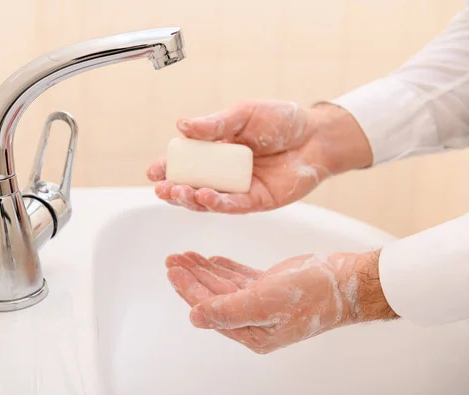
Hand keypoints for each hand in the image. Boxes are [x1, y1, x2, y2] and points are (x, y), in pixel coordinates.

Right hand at [147, 100, 371, 212]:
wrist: (317, 135)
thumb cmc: (281, 121)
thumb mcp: (243, 114)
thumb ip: (215, 123)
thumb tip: (182, 125)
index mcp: (216, 151)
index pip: (186, 163)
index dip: (167, 168)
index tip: (152, 171)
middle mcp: (224, 174)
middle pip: (192, 186)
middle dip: (174, 189)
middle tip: (163, 187)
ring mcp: (239, 189)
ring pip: (208, 201)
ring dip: (191, 199)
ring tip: (180, 192)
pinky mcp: (257, 201)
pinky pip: (233, 206)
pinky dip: (218, 203)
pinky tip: (206, 196)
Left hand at [165, 250, 396, 353]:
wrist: (344, 281)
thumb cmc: (310, 295)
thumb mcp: (265, 303)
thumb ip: (228, 311)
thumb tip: (194, 317)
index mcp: (251, 332)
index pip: (210, 309)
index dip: (189, 289)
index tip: (173, 271)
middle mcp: (253, 320)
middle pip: (213, 296)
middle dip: (192, 277)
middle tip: (172, 259)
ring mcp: (262, 303)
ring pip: (224, 284)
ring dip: (204, 269)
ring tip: (185, 255)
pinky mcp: (270, 287)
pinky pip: (240, 277)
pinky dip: (224, 268)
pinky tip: (211, 259)